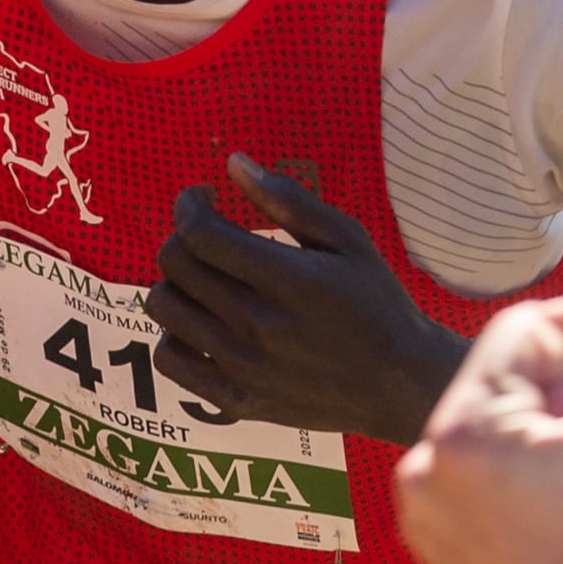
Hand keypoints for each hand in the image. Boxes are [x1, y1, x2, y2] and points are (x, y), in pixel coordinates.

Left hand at [148, 155, 463, 441]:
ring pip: (164, 308)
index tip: (204, 197)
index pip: (200, 234)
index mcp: (288, 280)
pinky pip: (168, 361)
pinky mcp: (236, 400)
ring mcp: (243, 367)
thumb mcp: (348, 239)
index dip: (189, 205)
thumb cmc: (376, 302)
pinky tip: (200, 322)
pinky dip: (172, 334)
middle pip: (176, 265)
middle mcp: (258, 326)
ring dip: (175, 281)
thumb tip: (233, 163)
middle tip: (207, 235)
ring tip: (204, 279)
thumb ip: (289, 199)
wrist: (398, 383)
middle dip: (182, 235)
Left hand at [396, 284, 562, 563]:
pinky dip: (513, 479)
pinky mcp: (430, 541)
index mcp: (463, 431)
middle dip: (555, 400)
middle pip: (500, 379)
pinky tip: (554, 518)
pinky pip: (473, 474)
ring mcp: (420, 510)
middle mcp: (421, 465)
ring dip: (536, 439)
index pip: (522, 330)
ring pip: (489, 425)